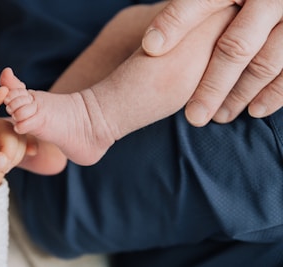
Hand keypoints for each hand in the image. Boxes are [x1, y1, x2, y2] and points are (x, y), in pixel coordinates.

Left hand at [0, 86, 26, 192]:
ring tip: (2, 168)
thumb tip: (2, 159)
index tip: (4, 90)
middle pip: (9, 130)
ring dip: (16, 155)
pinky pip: (25, 143)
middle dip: (10, 150)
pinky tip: (31, 153)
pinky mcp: (10, 145)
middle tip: (2, 167)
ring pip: (19, 137)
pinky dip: (27, 149)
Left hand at [142, 0, 282, 125]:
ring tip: (217, 117)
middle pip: (235, 47)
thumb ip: (189, 13)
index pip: (199, 4)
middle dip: (212, 85)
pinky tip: (254, 110)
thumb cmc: (240, 0)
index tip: (150, 47)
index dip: (174, 24)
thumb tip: (151, 45)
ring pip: (265, 63)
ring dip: (239, 95)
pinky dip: (274, 93)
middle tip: (194, 116)